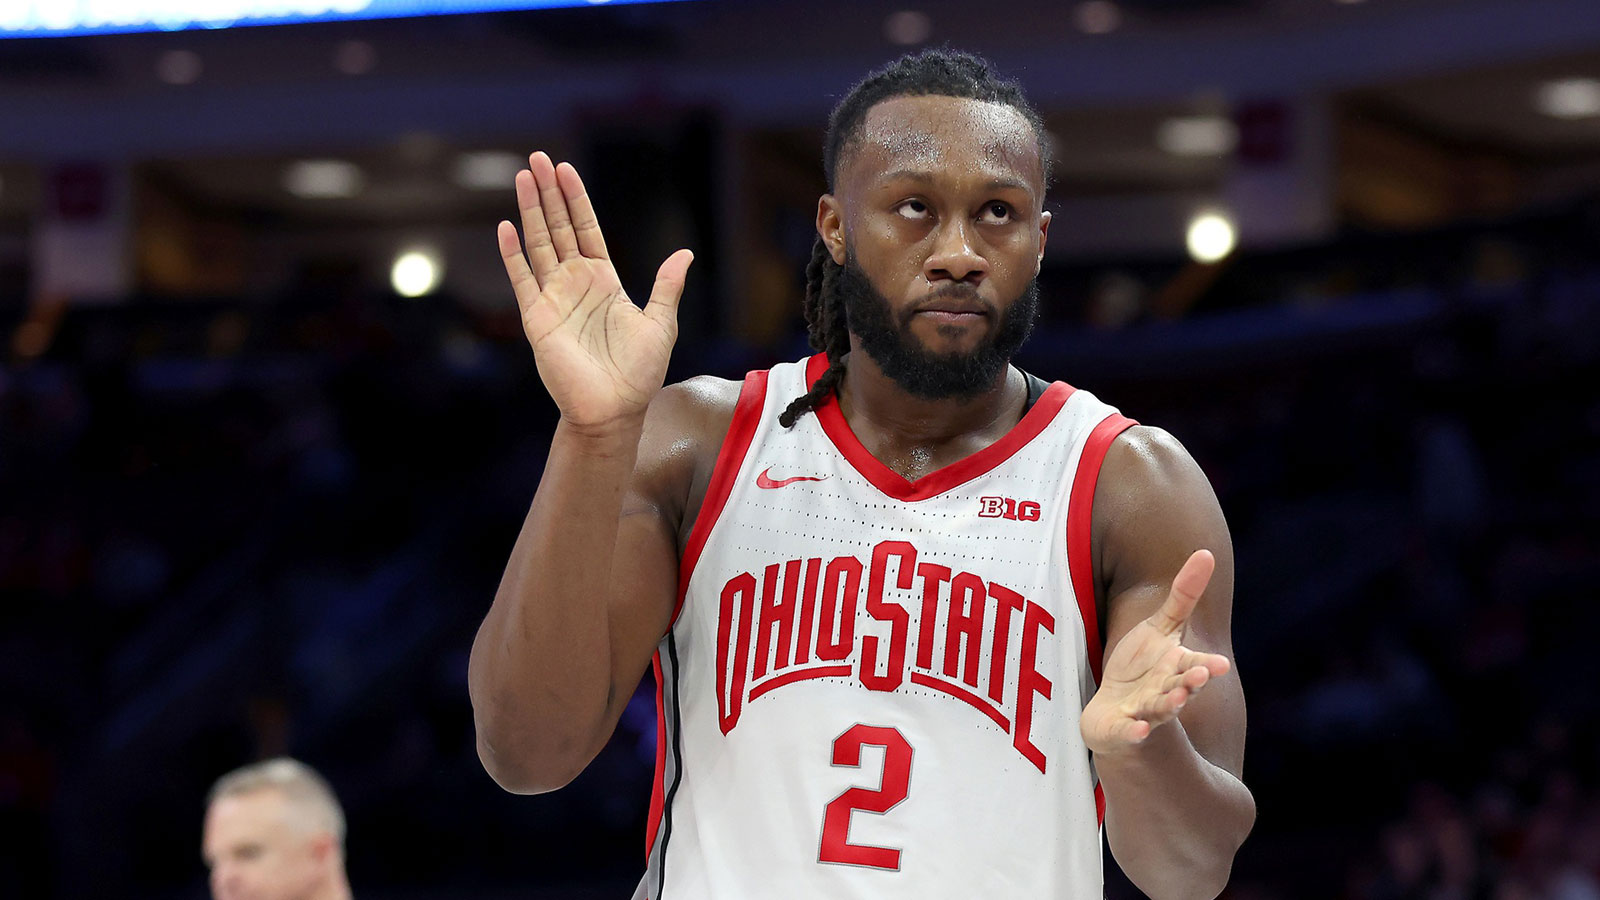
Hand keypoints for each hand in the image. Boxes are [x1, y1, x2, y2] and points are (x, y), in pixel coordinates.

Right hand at [497, 151, 693, 430]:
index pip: (586, 229)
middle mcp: (575, 284)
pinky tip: (506, 227)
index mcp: (604, 281)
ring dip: (530, 211)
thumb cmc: (639, 373)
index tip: (566, 170)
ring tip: (522, 178)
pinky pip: (522, 279)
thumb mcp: (661, 324)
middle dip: (548, 193)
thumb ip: (666, 287)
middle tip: (537, 158)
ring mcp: (554, 299)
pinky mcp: (537, 318)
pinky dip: (513, 254)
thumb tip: (685, 254)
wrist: (614, 410)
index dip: (576, 200)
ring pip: (538, 245)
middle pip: (558, 228)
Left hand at [1081, 549, 1231, 756]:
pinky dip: (1133, 733)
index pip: (1195, 666)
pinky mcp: (1121, 730)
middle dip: (1190, 683)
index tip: (1220, 664)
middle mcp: (1166, 693)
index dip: (1207, 665)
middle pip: (1181, 687)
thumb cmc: (1143, 667)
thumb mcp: (1161, 628)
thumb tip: (1207, 552)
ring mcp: (1144, 713)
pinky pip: (1127, 733)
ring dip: (1168, 705)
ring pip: (1158, 710)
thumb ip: (1183, 596)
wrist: (1118, 715)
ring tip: (1177, 701)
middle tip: (1201, 675)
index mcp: (1177, 669)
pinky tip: (1138, 730)